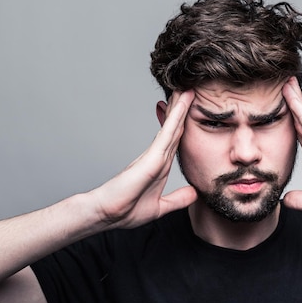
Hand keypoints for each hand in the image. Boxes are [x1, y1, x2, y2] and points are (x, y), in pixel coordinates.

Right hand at [89, 90, 196, 228]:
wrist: (107, 214)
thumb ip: (178, 199)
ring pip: (172, 126)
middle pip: (174, 128)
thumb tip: (194, 193)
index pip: (176, 141)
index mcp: (160, 166)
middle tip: (190, 89)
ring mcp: (154, 155)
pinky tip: (183, 103)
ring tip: (189, 88)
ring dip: (181, 106)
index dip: (184, 125)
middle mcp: (157, 156)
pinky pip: (167, 133)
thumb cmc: (126, 210)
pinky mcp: (152, 157)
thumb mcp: (160, 206)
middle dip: (182, 109)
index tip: (192, 110)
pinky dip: (176, 117)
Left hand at [282, 77, 301, 221]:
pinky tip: (291, 98)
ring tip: (286, 81)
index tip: (278, 108)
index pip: (299, 136)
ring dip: (294, 100)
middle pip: (300, 122)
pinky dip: (299, 111)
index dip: (289, 121)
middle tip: (281, 84)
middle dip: (291, 104)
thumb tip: (286, 200)